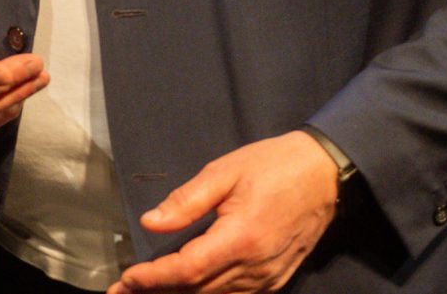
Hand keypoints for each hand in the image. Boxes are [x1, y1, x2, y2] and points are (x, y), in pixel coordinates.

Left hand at [111, 130, 340, 292]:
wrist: (325, 175)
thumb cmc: (272, 166)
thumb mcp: (223, 172)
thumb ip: (186, 202)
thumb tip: (150, 223)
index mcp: (241, 239)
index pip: (188, 270)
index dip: (154, 279)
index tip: (126, 279)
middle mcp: (256, 267)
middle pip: (199, 292)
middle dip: (158, 293)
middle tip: (121, 292)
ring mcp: (269, 278)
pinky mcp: (276, 280)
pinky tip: (187, 292)